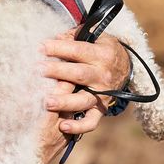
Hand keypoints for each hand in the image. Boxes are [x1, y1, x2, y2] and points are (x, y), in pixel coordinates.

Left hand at [37, 32, 129, 163]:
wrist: (125, 67)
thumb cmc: (102, 49)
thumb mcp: (95, 37)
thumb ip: (74, 36)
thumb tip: (52, 38)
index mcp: (102, 54)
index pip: (78, 50)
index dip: (59, 48)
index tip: (40, 47)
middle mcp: (103, 75)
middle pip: (79, 74)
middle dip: (57, 71)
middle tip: (37, 70)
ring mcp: (103, 94)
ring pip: (84, 100)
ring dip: (65, 102)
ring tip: (46, 102)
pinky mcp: (101, 109)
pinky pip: (91, 121)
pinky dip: (79, 126)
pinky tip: (63, 126)